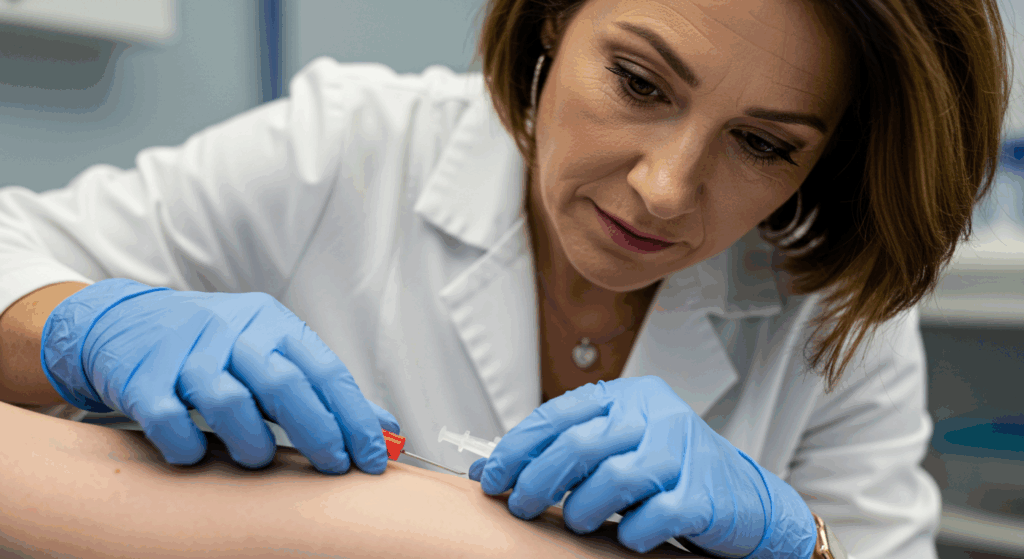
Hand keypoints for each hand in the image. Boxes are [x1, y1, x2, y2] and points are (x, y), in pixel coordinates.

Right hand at [41, 278, 398, 473]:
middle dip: (318, 432)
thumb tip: (387, 428)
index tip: (372, 457)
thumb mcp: (272, 352)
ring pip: (230, 400)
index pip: (325, 371)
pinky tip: (196, 455)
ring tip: (258, 460)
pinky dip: (187, 446)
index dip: (354, 417)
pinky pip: (168, 418)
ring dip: (251, 442)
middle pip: (284, 384)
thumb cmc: (213, 344)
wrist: (125, 322)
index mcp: (272, 324)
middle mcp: (233, 332)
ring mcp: (186, 353)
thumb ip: (326, 391)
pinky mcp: (143, 377)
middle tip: (333, 467)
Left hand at [468, 376, 816, 557]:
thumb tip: (494, 465)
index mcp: (633, 397)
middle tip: (521, 505)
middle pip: (580, 444)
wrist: (747, 502)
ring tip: (577, 521)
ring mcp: (683, 453)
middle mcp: (658, 416)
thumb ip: (570, 450)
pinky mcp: (702, 495)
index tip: (493, 475)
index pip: (561, 413)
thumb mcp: (622, 447)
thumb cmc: (674, 474)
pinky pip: (652, 516)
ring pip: (612, 479)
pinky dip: (630, 532)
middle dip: (538, 480)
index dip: (519, 446)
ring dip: (582, 508)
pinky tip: (625, 536)